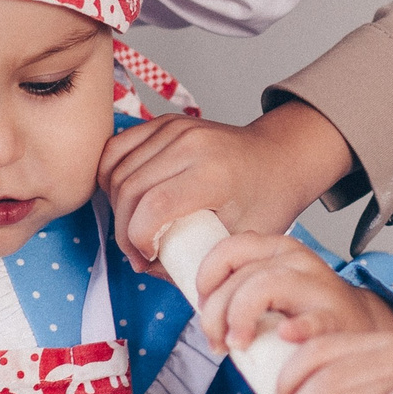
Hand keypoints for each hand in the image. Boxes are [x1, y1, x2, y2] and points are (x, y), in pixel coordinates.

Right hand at [100, 101, 355, 266]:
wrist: (281, 157)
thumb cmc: (266, 200)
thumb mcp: (242, 238)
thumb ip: (199, 260)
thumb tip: (153, 270)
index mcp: (214, 173)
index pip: (154, 205)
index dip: (138, 239)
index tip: (149, 258)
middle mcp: (191, 143)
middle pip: (128, 189)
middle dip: (124, 230)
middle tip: (140, 254)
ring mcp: (175, 128)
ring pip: (115, 169)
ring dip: (115, 206)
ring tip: (134, 228)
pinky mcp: (163, 123)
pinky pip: (116, 149)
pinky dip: (111, 177)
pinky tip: (126, 201)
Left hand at [189, 232, 392, 355]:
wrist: (359, 329)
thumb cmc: (305, 313)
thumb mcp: (272, 286)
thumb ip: (240, 286)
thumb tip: (198, 302)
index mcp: (278, 249)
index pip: (229, 248)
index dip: (206, 278)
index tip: (202, 306)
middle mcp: (297, 260)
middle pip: (240, 275)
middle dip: (215, 312)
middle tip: (216, 341)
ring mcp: (318, 287)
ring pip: (263, 286)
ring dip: (240, 319)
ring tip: (238, 345)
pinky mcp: (335, 318)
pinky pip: (311, 319)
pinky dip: (294, 328)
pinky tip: (283, 336)